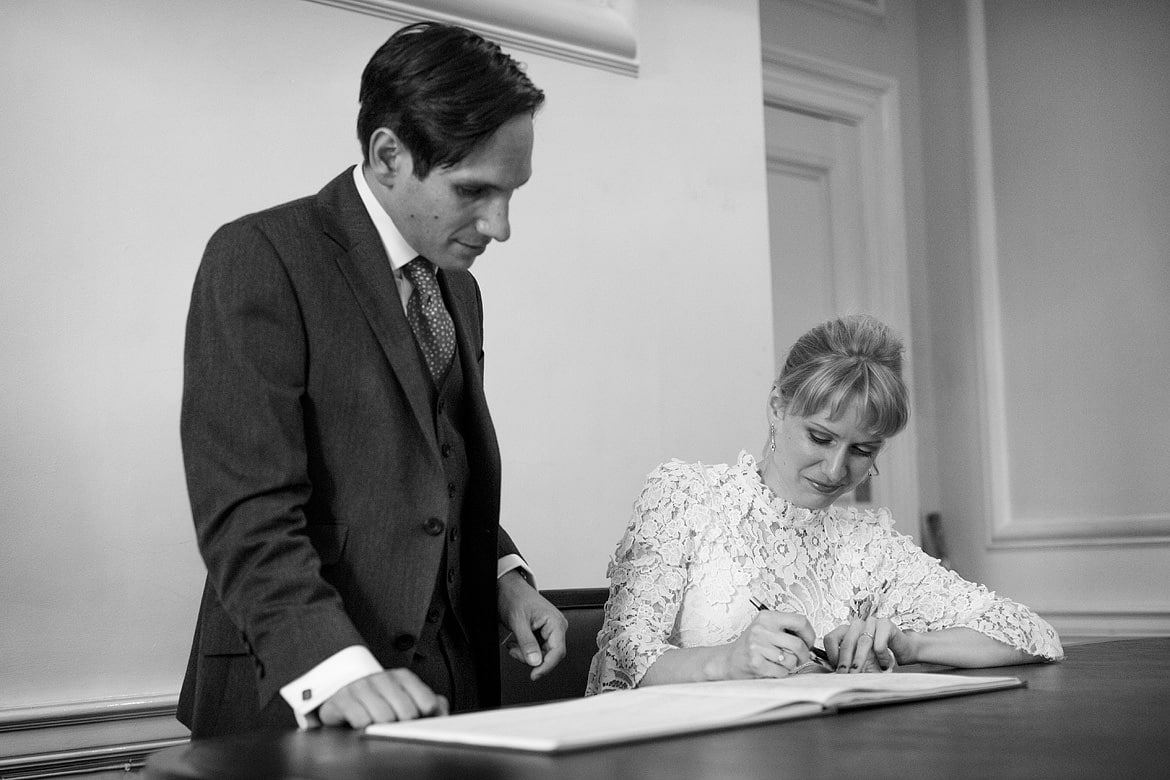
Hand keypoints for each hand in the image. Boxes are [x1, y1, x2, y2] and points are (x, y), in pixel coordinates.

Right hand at [318, 668, 447, 727]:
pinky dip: (364, 727)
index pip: (426, 702)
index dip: (425, 717)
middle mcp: (382, 678)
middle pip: (407, 712)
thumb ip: (430, 704)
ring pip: (384, 717)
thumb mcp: (408, 700)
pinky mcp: (341, 699)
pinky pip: (360, 720)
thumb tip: (442, 713)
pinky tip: (363, 725)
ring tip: (379, 727)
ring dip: (384, 727)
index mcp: (402, 677)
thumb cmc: (380, 701)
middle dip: (404, 725)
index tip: (419, 720)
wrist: (343, 696)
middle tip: (397, 726)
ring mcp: (361, 686)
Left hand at [497, 570, 567, 680]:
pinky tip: (517, 643)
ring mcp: (551, 630)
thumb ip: (527, 643)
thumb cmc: (515, 597)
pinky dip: (526, 650)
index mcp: (555, 622)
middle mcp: (557, 627)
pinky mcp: (544, 633)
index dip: (546, 666)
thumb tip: (535, 661)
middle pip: (549, 655)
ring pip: (543, 654)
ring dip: (526, 654)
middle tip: (515, 651)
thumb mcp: (518, 621)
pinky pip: (538, 649)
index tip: (534, 675)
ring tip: (513, 645)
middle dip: (531, 658)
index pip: (557, 652)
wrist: (508, 588)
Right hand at [724, 610, 815, 679]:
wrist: (730, 659)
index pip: (800, 621)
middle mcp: (761, 629)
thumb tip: (810, 640)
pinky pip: (782, 671)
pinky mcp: (756, 662)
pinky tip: (772, 668)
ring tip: (781, 662)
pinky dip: (781, 672)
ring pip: (791, 659)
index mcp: (767, 617)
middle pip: (798, 644)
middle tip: (800, 658)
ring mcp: (757, 646)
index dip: (810, 634)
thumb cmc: (752, 645)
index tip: (809, 642)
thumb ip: (786, 629)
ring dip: (790, 665)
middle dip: (804, 655)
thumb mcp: (766, 628)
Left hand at [825, 617, 905, 672]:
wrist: (902, 650)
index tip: (835, 669)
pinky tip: (884, 665)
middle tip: (844, 675)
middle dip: (845, 661)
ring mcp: (871, 623)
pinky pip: (879, 643)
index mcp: (846, 631)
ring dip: (859, 660)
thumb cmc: (878, 657)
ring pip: (862, 642)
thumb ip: (847, 664)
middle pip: (846, 643)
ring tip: (857, 673)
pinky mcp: (885, 624)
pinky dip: (881, 657)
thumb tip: (834, 675)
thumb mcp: (860, 661)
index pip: (831, 638)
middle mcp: (856, 625)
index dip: (831, 654)